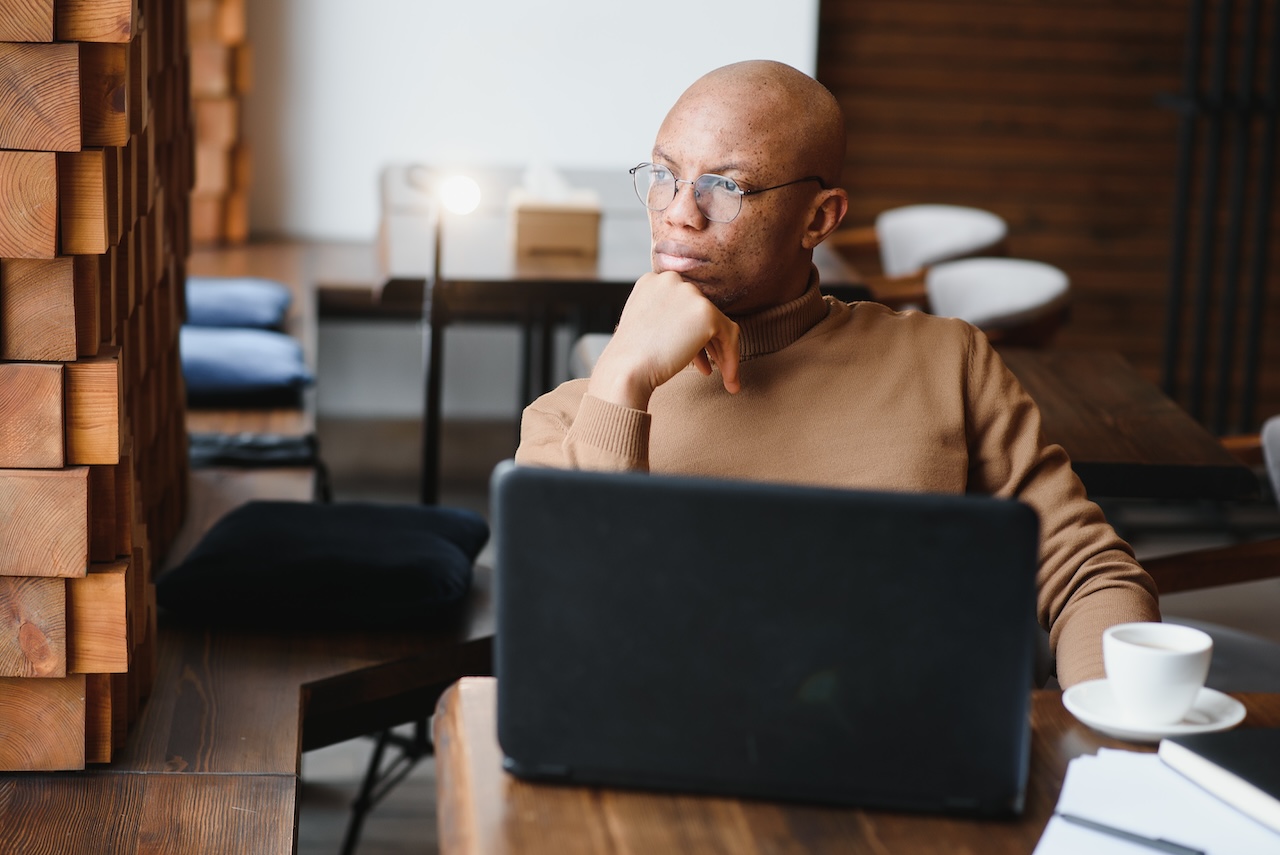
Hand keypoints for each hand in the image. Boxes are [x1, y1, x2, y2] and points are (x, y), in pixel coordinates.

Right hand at [588, 271, 740, 410]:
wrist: (625, 371)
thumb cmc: (630, 359)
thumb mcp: (644, 326)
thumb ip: (667, 318)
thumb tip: (695, 333)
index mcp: (653, 281)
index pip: (684, 304)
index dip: (692, 333)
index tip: (697, 358)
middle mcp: (672, 280)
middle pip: (703, 312)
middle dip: (708, 343)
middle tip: (712, 369)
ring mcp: (689, 294)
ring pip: (719, 323)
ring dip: (723, 353)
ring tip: (726, 380)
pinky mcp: (706, 313)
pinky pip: (730, 336)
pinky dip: (732, 359)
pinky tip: (730, 381)